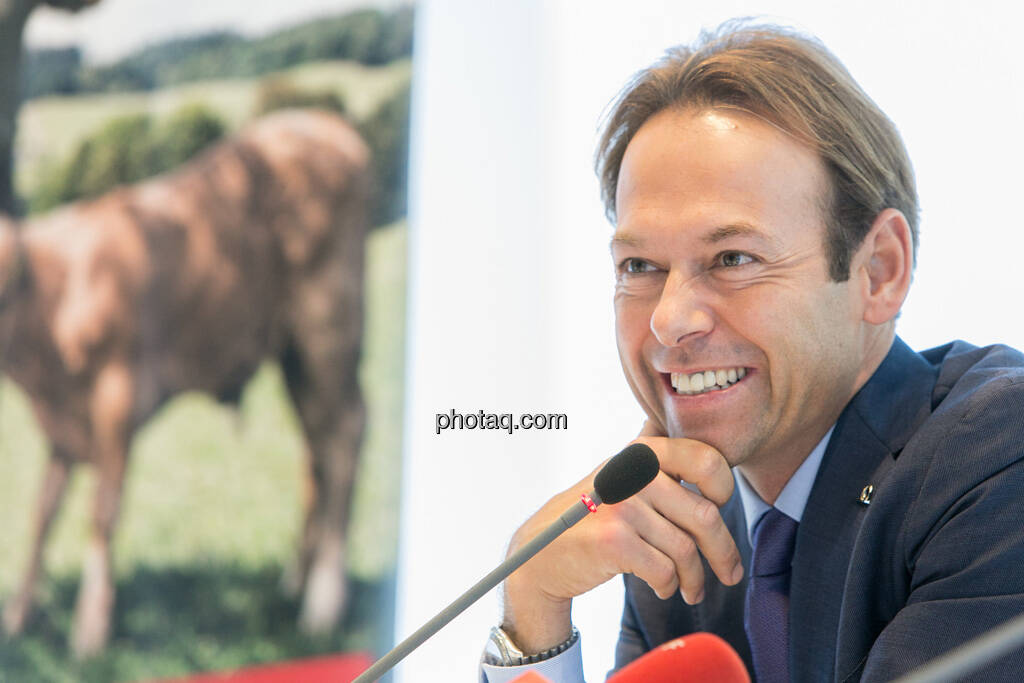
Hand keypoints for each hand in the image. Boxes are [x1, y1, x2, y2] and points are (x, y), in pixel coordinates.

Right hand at [500, 430, 742, 652]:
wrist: (541, 552)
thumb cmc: (591, 515)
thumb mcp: (619, 474)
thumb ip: (654, 460)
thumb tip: (697, 451)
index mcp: (641, 451)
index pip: (706, 460)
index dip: (724, 489)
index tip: (720, 511)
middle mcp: (633, 472)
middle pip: (705, 515)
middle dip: (723, 551)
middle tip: (729, 573)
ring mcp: (622, 505)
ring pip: (686, 550)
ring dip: (694, 578)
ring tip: (691, 589)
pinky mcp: (614, 540)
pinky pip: (664, 570)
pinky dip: (669, 586)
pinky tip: (664, 588)